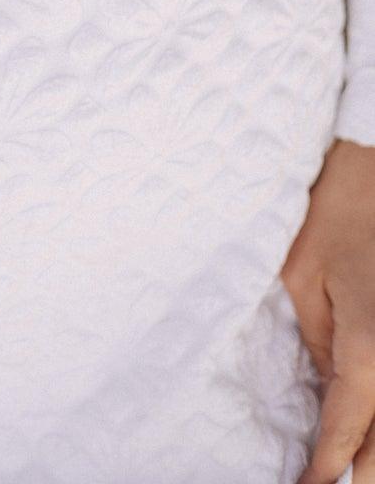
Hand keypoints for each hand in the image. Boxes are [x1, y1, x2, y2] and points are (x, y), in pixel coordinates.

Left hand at [284, 136, 374, 482]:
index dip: (325, 473)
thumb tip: (328, 390)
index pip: (347, 435)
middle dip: (359, 475)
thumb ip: (318, 346)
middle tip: (326, 483)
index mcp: (370, 352)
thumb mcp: (303, 280)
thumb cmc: (335, 214)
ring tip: (347, 463)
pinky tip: (369, 429)